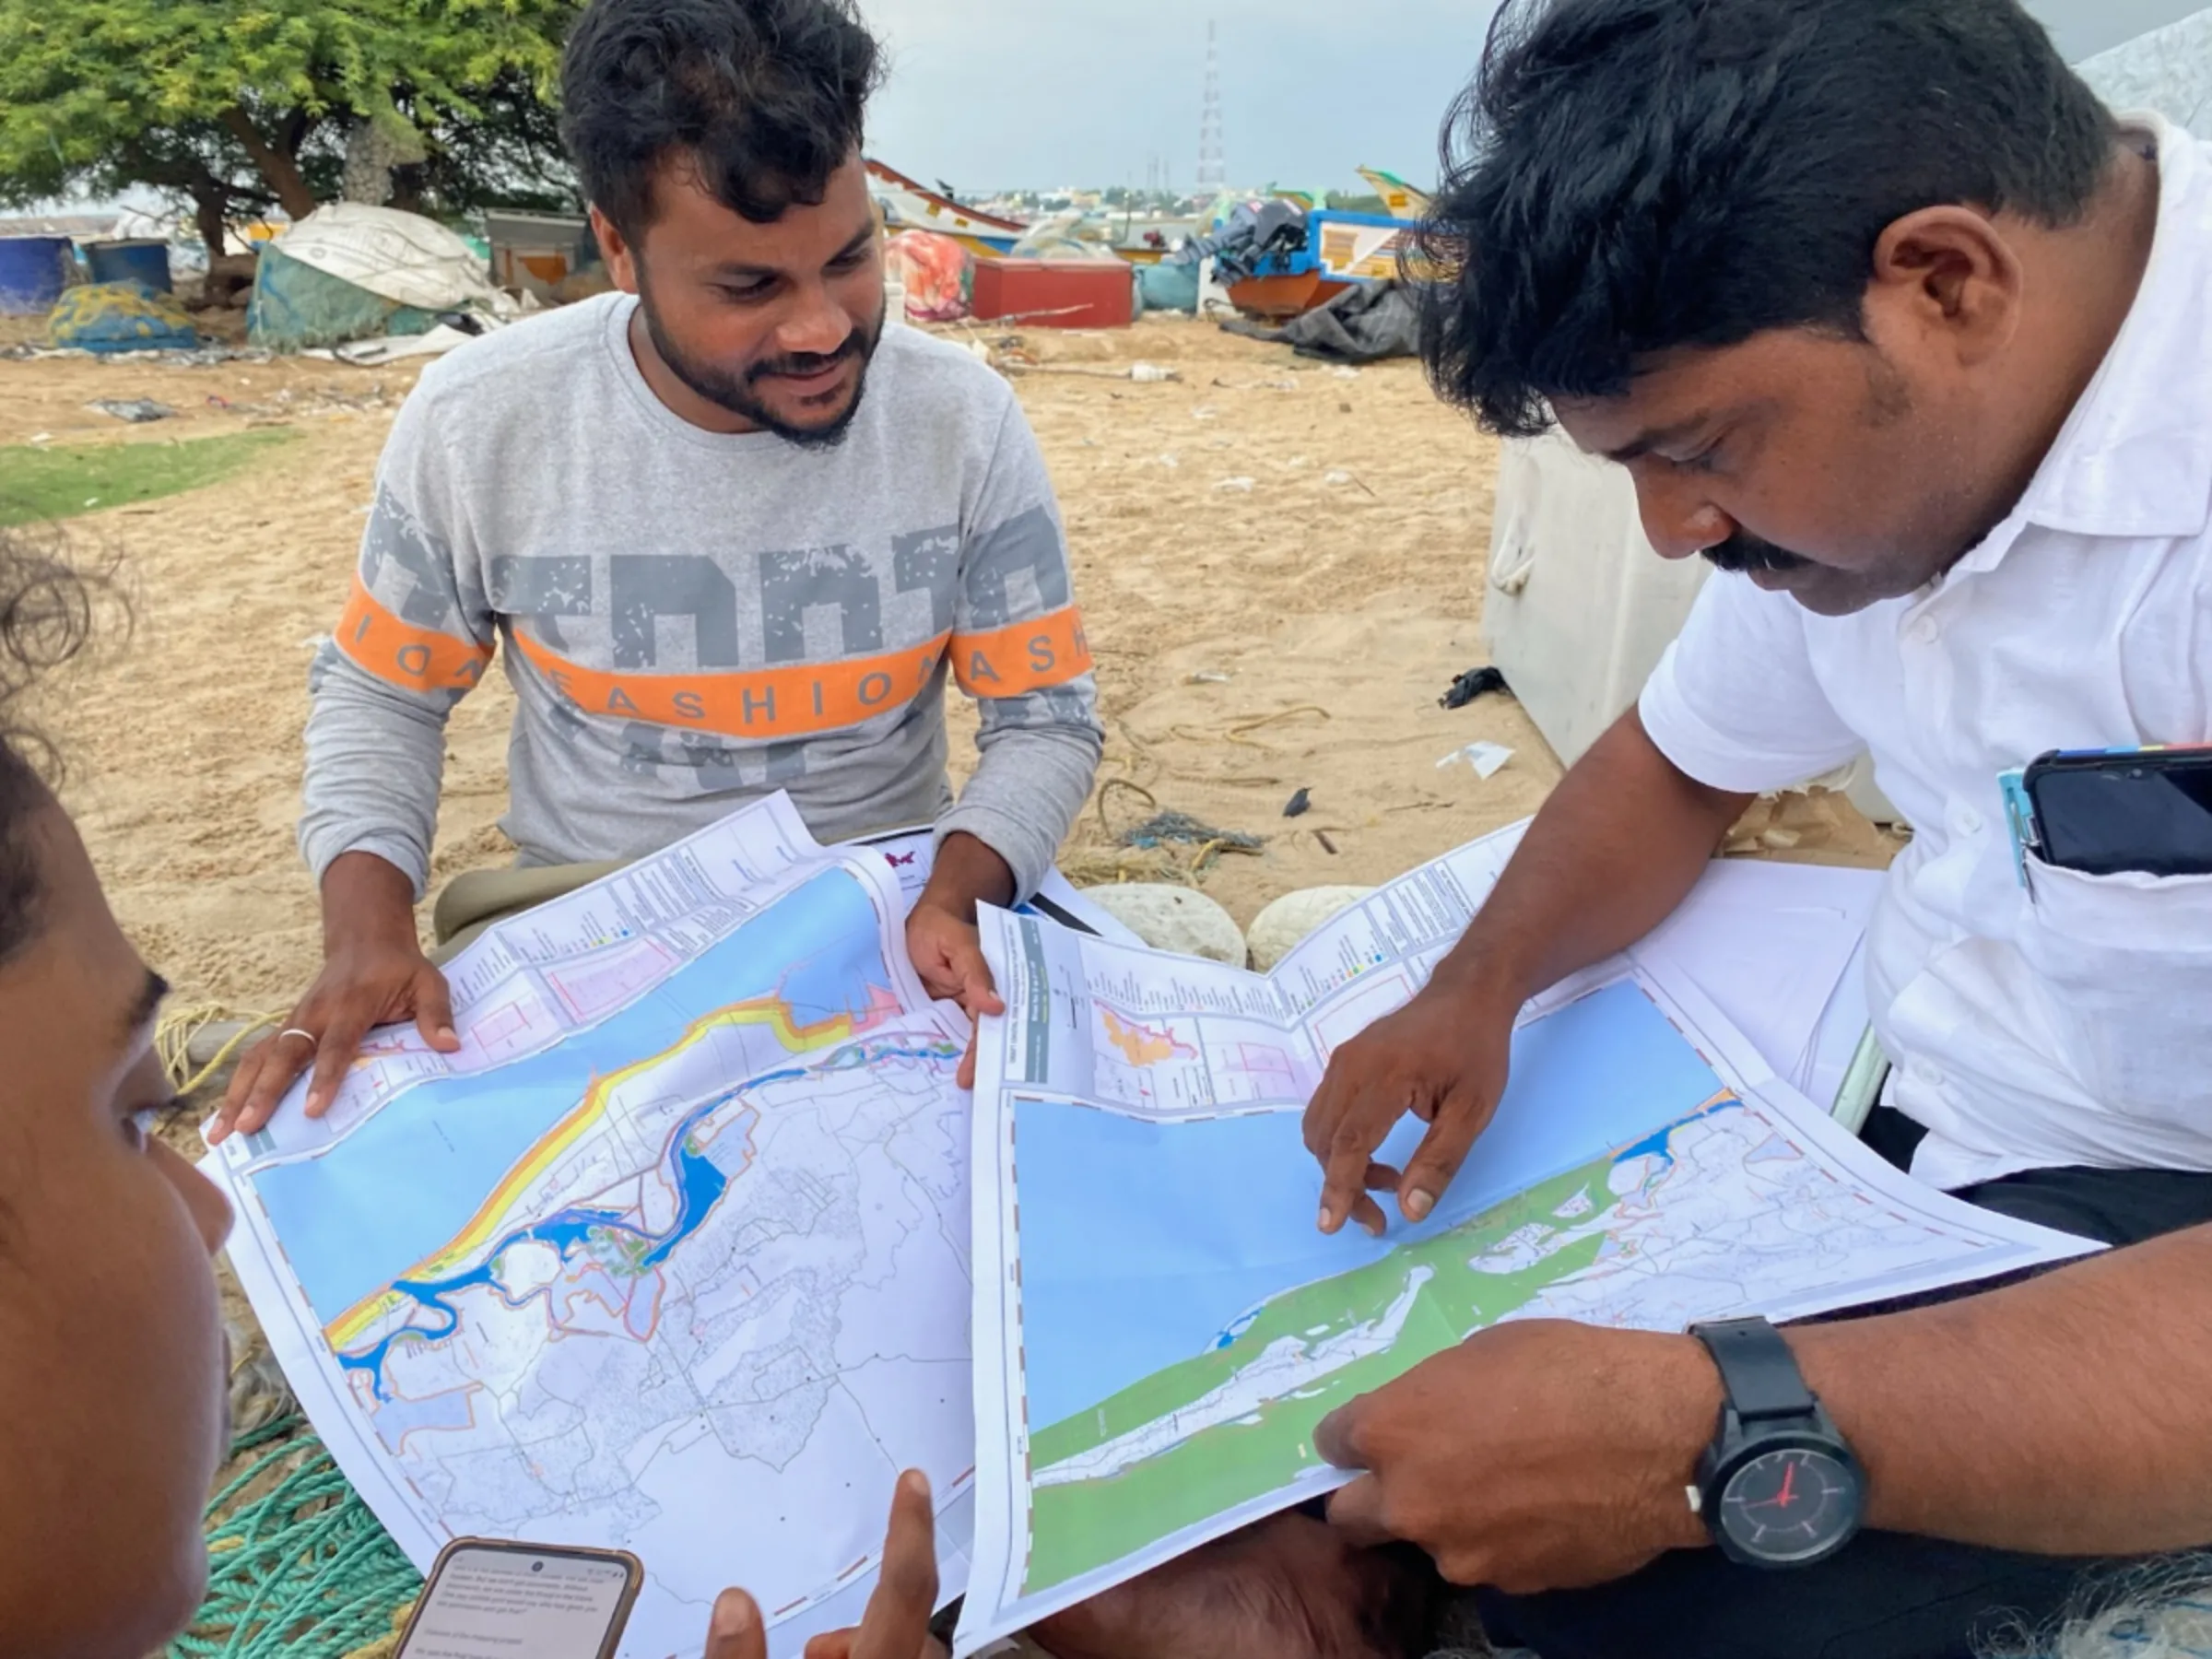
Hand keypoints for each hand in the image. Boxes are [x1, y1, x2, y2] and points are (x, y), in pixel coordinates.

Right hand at [210, 936, 457, 1143]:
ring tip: (218, 1132)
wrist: (365, 940)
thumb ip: (436, 1013)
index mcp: (351, 1004)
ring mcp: (295, 1020)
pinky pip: (257, 1057)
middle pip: (284, 1054)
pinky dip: (238, 1085)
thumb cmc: (400, 968)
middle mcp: (314, 1013)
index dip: (325, 1077)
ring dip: (237, 1093)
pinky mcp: (286, 1028)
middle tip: (246, 1126)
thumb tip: (450, 1044)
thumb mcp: (428, 982)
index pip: (336, 1045)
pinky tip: (223, 1117)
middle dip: (263, 1091)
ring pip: (259, 1057)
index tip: (312, 1110)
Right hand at [704, 1469, 944, 1658]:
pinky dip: (879, 1654)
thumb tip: (734, 1603)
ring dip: (870, 1640)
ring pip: (911, 1648)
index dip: (910, 1532)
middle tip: (811, 1644)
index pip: (905, 1590)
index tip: (913, 1480)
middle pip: (913, 1624)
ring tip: (814, 1656)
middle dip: (866, 1619)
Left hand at [906, 899, 1004, 1089]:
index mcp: (996, 983)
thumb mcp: (958, 945)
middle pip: (986, 1035)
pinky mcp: (945, 1011)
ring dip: (967, 1062)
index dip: (991, 1047)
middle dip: (982, 1063)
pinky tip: (946, 1072)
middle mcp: (983, 999)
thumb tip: (996, 1008)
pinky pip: (946, 1033)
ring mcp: (964, 1006)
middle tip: (971, 1086)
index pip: (997, 1020)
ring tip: (964, 1086)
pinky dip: (947, 1052)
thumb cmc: (941, 927)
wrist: (918, 923)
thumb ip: (975, 974)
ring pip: (968, 1039)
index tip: (981, 1072)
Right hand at [1300, 978, 1514, 1235]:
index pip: (1350, 1142)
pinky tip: (1375, 1155)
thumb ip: (1440, 1160)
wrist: (1466, 994)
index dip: (1338, 1187)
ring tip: (1385, 1184)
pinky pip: (1326, 1112)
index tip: (1332, 1225)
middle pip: (1326, 1140)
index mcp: (1386, 1075)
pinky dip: (1340, 1144)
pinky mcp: (1343, 1062)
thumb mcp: (1473, 1110)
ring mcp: (1343, 1061)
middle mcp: (1352, 1066)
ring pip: (1319, 1129)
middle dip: (1342, 1186)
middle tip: (1377, 1218)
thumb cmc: (1476, 1051)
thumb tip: (1410, 1210)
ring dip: (1339, 1166)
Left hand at [1316, 1321, 1718, 1593]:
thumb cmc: (1570, 1371)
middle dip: (1370, 1496)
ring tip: (1505, 1486)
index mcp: (1392, 1430)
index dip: (1354, 1436)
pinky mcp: (1510, 1583)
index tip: (1378, 1431)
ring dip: (1446, 1520)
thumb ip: (1431, 1397)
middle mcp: (1410, 1501)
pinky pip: (1487, 1561)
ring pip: (1426, 1542)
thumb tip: (1421, 1421)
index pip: (1331, 1443)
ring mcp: (1459, 1552)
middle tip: (1416, 1473)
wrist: (1660, 1437)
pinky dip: (1501, 1539)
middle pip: (1349, 1517)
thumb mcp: (1482, 1354)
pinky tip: (1542, 1508)